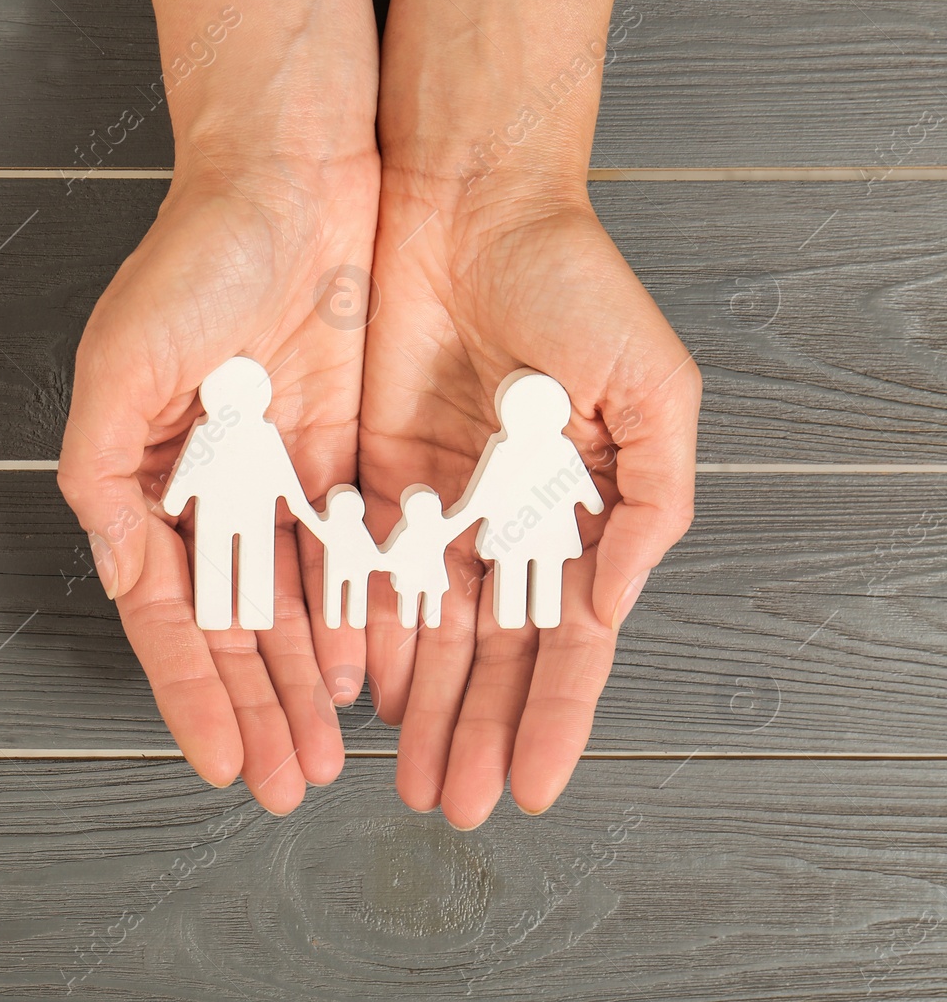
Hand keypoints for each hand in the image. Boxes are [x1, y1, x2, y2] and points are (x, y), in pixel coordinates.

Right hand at [57, 0, 380, 813]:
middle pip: (234, 627)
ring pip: (294, 605)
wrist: (293, 179)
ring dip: (306, 682)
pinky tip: (369, 670)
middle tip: (285, 782)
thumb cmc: (193, 258)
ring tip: (327, 751)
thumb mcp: (119, 362)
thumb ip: (103, 475)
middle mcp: (209, 494)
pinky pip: (351, 554)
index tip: (219, 762)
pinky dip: (358, 614)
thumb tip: (119, 575)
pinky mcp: (343, 458)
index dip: (192, 692)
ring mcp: (278, 481)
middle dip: (257, 708)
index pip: (168, 612)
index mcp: (143, 481)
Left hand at [359, 0, 699, 827]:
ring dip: (419, 703)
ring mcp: (435, 501)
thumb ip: (646, 504)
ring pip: (424, 628)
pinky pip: (363, 568)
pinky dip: (362, 629)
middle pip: (488, 653)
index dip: (552, 718)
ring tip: (405, 772)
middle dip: (473, 730)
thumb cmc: (573, 282)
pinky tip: (359, 688)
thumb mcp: (649, 390)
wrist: (469, 204)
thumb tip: (616, 607)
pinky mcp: (369, 471)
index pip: (564, 642)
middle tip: (449, 805)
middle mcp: (502, 520)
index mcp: (576, 511)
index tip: (530, 788)